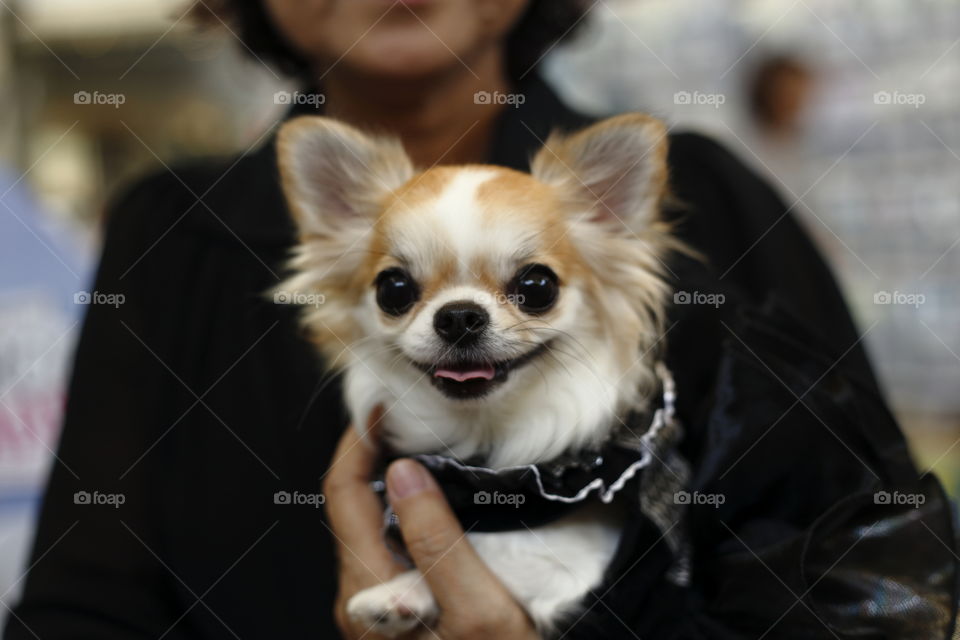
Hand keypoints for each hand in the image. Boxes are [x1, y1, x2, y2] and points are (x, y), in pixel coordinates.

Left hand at [323, 410, 539, 638]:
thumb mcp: (479, 610)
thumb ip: (437, 544)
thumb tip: (404, 473)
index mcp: (370, 589)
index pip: (343, 493)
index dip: (359, 442)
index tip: (384, 406)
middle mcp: (361, 596)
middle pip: (352, 504)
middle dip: (375, 453)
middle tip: (407, 417)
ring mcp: (378, 605)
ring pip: (372, 524)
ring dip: (391, 480)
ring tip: (424, 446)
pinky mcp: (399, 610)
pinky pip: (391, 544)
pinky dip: (408, 509)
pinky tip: (439, 499)